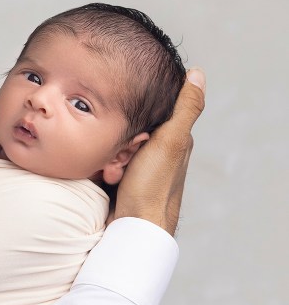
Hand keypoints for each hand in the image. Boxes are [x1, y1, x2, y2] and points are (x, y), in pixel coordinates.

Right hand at [113, 68, 205, 235]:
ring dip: (112, 155)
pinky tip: (108, 179)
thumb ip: (185, 107)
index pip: (153, 109)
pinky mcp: (127, 179)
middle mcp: (162, 151)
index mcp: (176, 138)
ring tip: (115, 172)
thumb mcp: (170, 141)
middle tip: (124, 157)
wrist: (133, 230)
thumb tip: (198, 73)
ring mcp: (143, 166)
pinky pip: (110, 161)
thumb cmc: (153, 189)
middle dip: (123, 140)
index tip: (135, 133)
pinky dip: (106, 168)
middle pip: (134, 127)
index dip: (140, 116)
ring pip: (119, 144)